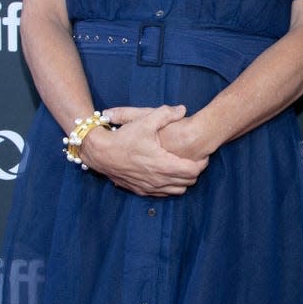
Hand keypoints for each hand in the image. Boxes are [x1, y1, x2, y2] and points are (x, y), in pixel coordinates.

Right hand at [82, 103, 208, 194]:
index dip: (202, 163)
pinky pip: (163, 194)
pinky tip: (168, 173)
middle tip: (195, 159)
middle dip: (195, 171)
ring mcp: (149, 188)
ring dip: (183, 180)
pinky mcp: (141, 191)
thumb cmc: (123, 137)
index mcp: (163, 164)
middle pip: (188, 182)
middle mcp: (158, 180)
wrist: (99, 153)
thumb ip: (166, 114)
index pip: (193, 171)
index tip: (202, 154)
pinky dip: (170, 186)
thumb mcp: (144, 121)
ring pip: (177, 191)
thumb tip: (183, 109)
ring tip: (182, 166)